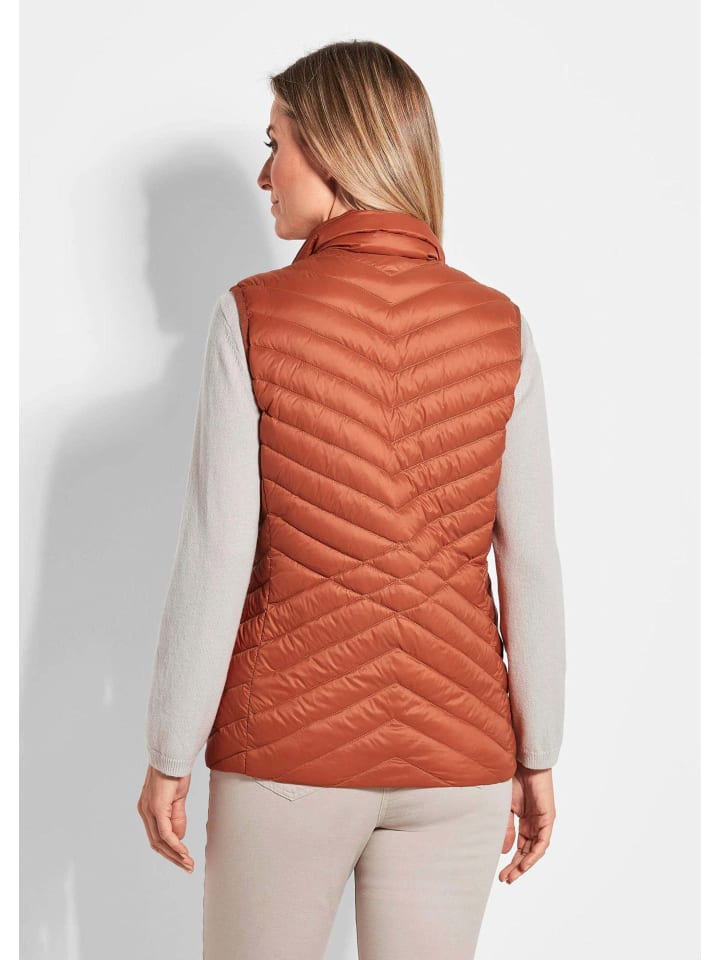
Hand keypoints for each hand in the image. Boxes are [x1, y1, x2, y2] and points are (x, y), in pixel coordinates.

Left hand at [137, 763, 194, 872]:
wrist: (173, 756)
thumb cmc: (175, 772)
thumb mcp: (177, 798)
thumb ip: (177, 818)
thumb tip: (178, 838)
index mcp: (148, 810)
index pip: (156, 837)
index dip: (169, 851)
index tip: (183, 859)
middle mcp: (144, 812)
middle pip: (156, 843)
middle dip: (173, 857)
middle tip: (188, 867)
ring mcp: (149, 811)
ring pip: (160, 841)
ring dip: (175, 854)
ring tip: (188, 863)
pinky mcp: (157, 808)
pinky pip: (165, 832)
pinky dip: (174, 844)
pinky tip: (183, 852)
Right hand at [498, 762, 555, 883]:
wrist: (523, 762)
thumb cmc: (513, 779)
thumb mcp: (505, 808)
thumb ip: (507, 829)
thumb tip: (505, 851)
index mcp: (525, 821)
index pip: (520, 847)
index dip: (511, 861)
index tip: (500, 873)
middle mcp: (535, 825)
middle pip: (527, 852)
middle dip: (517, 867)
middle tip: (506, 880)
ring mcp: (542, 822)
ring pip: (536, 850)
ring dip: (525, 864)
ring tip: (513, 876)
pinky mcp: (548, 818)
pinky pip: (543, 841)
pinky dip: (535, 853)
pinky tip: (525, 863)